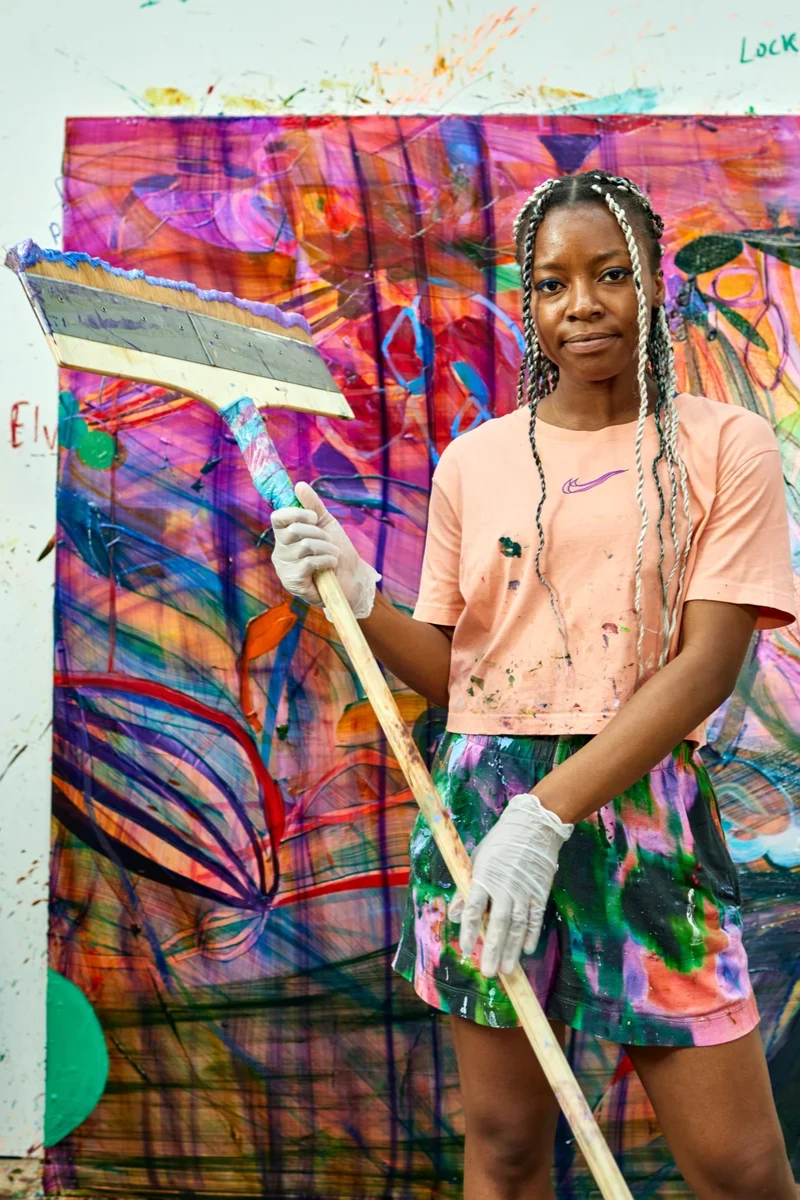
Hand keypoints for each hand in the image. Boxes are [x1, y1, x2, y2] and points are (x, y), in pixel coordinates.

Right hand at [270, 482, 379, 617]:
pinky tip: (331, 565)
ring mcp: (284, 568)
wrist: (352, 577)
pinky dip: (326, 561)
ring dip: (327, 548)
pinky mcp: (293, 582)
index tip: (314, 517)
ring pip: (304, 546)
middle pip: (294, 530)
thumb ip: (313, 505)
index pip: (278, 517)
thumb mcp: (326, 524)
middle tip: (330, 542)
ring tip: (333, 555)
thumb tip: (299, 485)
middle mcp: (280, 551)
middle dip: (319, 533)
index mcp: (285, 535)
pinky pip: (309, 562)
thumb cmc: (337, 550)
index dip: (296, 513)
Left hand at [449, 793, 572, 976]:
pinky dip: (532, 934)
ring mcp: (525, 891)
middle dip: (493, 950)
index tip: (466, 949)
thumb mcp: (476, 861)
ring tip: (507, 970)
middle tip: (489, 972)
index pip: (475, 909)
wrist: (533, 828)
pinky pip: (536, 918)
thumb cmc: (499, 844)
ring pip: (518, 926)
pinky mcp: (540, 892)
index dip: (470, 931)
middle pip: (499, 924)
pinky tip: (528, 950)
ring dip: (512, 949)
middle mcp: (505, 887)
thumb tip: (455, 916)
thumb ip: (466, 890)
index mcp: (485, 877)